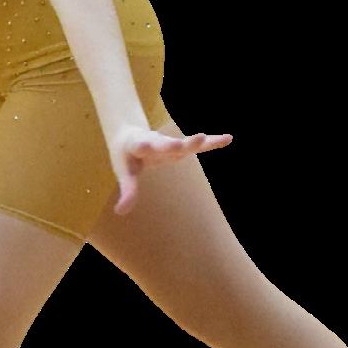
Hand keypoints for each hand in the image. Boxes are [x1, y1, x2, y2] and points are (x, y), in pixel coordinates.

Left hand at [108, 122, 232, 215]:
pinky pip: (200, 145)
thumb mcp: (124, 171)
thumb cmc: (127, 156)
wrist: (131, 134)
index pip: (141, 146)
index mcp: (139, 145)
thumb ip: (127, 191)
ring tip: (203, 138)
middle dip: (172, 145)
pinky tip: (228, 139)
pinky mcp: (181, 145)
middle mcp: (157, 142)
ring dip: (193, 143)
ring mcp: (171, 143)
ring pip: (184, 144)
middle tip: (180, 144)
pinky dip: (213, 142)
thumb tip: (120, 212)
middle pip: (165, 144)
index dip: (143, 147)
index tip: (144, 145)